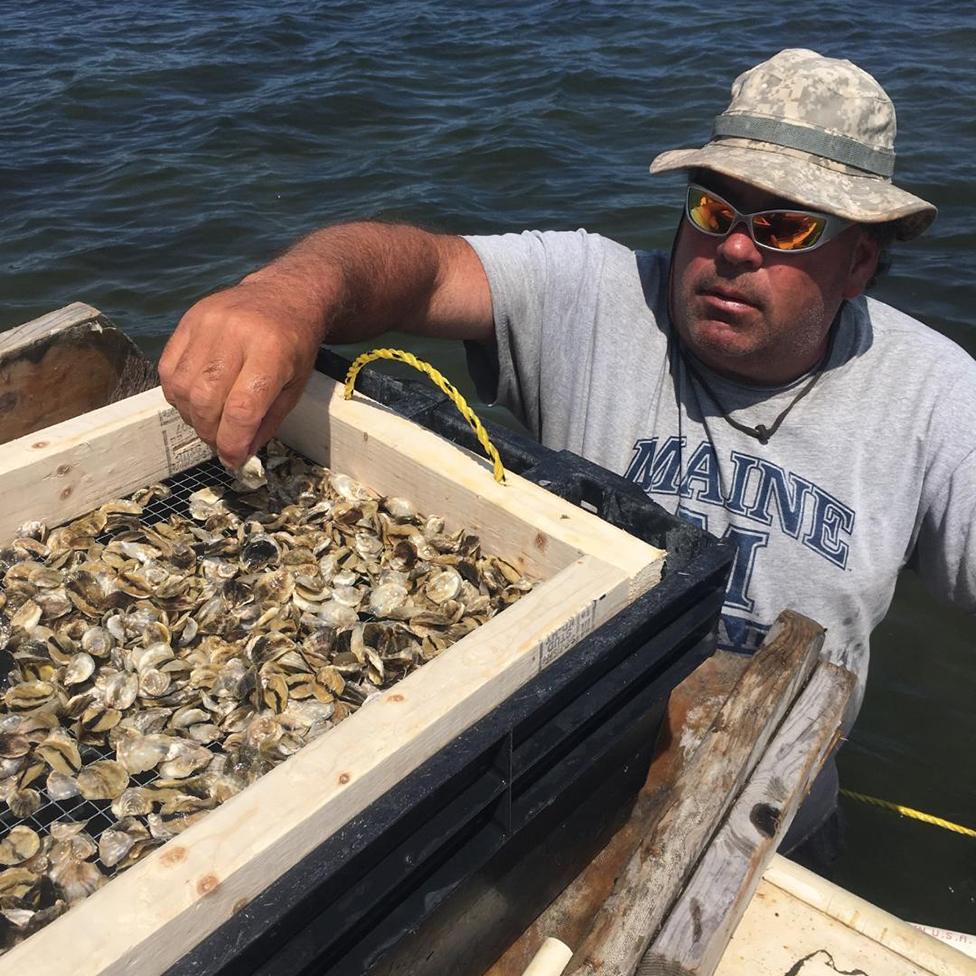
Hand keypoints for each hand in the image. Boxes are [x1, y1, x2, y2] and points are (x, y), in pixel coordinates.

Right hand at [159, 278, 323, 468]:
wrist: (286, 294)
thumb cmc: (295, 344)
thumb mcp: (295, 385)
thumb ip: (267, 421)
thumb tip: (239, 454)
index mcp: (271, 351)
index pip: (242, 408)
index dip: (233, 442)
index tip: (233, 460)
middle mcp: (236, 334)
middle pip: (207, 399)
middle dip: (211, 433)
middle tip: (220, 444)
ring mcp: (208, 323)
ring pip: (182, 387)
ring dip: (192, 417)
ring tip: (209, 423)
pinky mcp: (189, 319)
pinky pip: (168, 368)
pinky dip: (176, 395)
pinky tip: (193, 402)